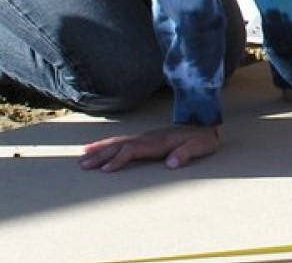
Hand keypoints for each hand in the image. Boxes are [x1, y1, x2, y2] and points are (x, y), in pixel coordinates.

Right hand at [78, 124, 219, 171]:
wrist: (205, 125)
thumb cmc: (202, 139)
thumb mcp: (199, 147)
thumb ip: (186, 154)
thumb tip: (171, 163)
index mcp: (158, 142)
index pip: (133, 150)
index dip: (119, 159)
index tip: (105, 170)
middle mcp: (147, 138)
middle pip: (119, 145)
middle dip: (100, 155)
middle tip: (82, 165)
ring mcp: (144, 136)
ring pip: (117, 142)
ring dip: (99, 150)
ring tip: (81, 158)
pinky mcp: (144, 138)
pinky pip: (121, 140)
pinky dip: (106, 144)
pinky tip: (95, 148)